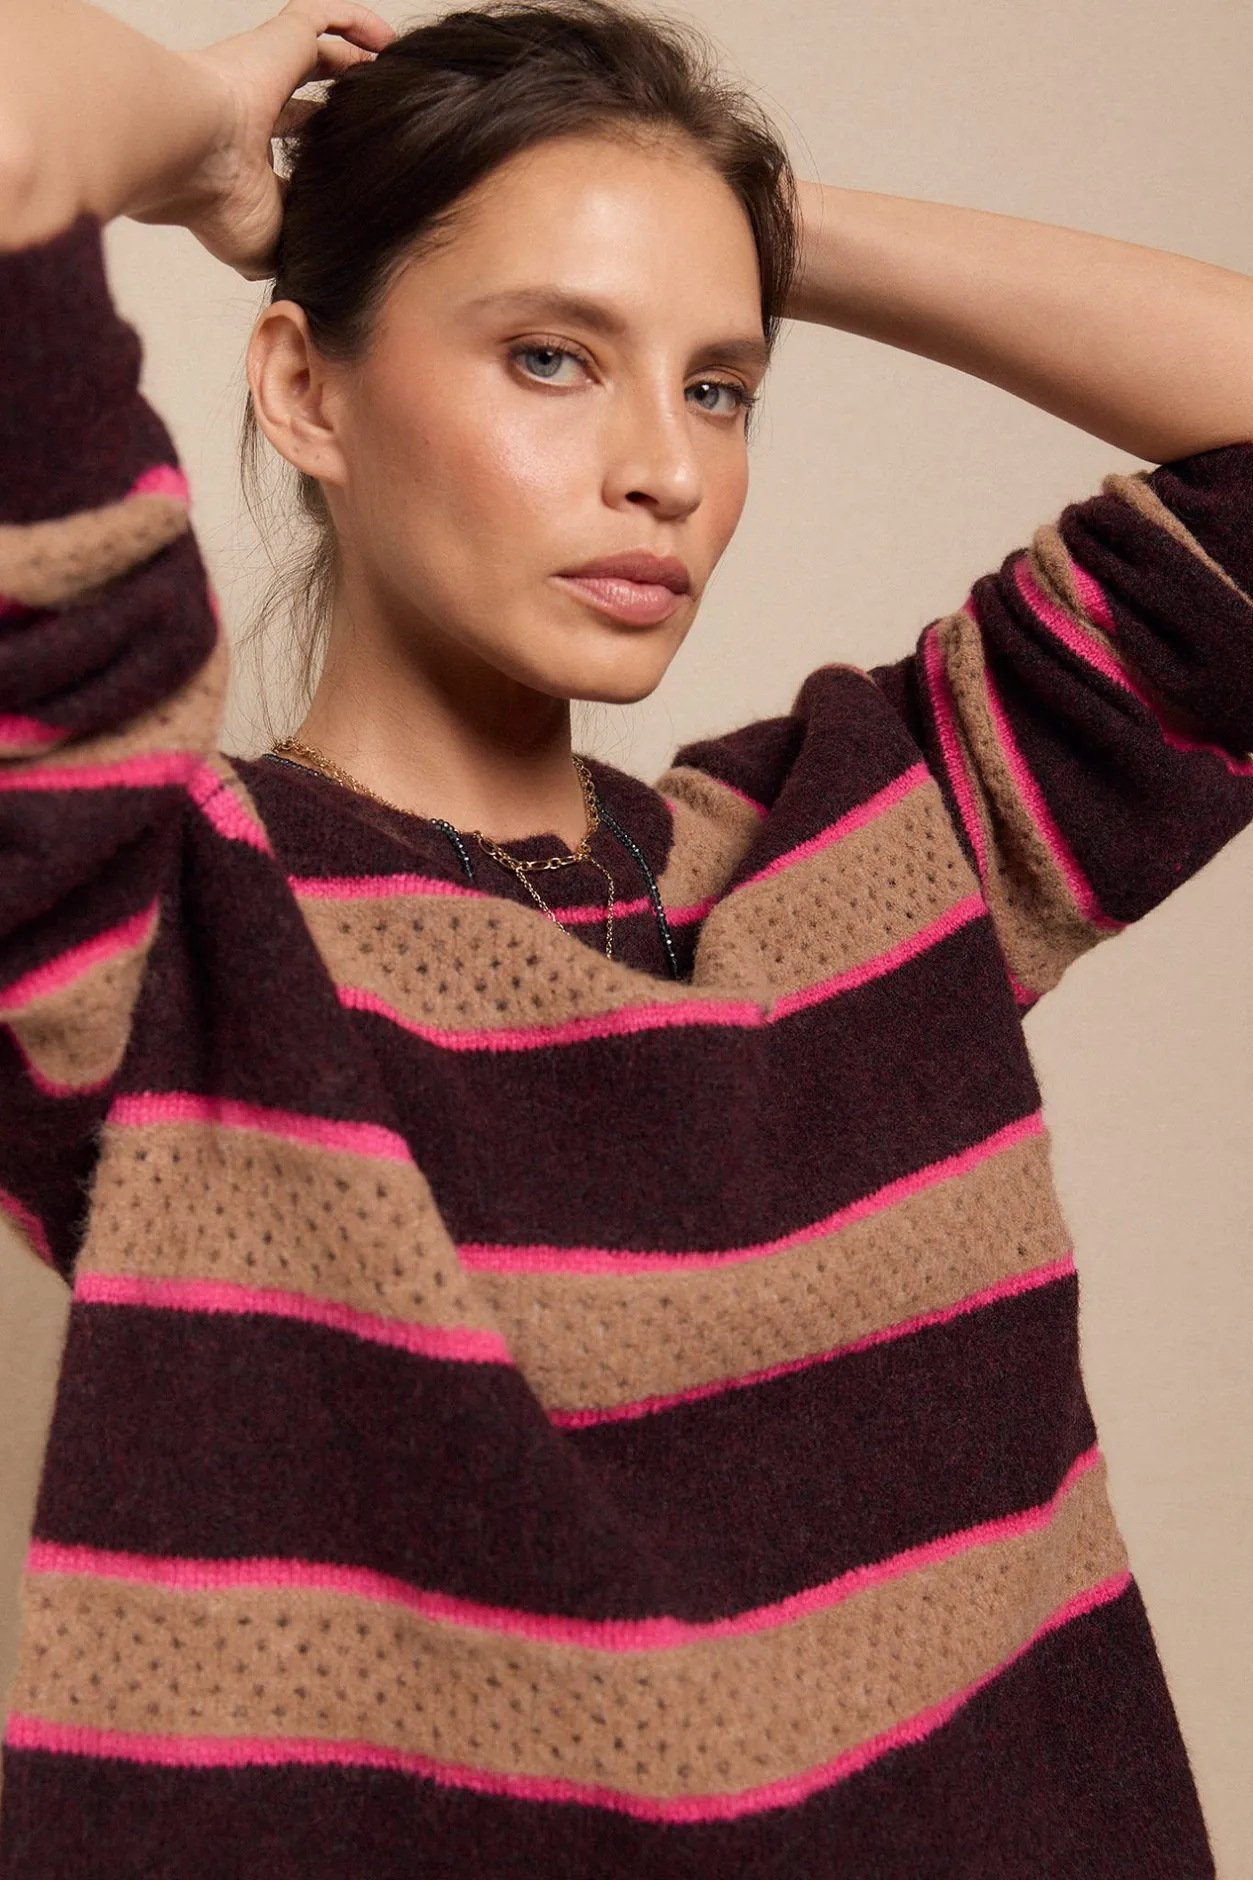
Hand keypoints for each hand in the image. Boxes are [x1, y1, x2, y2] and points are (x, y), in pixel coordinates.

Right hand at [132, 1, 394, 280]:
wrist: (190, 149)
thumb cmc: (219, 204)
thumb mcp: (267, 247)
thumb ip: (291, 248)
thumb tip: (306, 264)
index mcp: (244, 154)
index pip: (284, 147)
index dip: (315, 152)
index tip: (346, 165)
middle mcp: (252, 108)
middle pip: (303, 98)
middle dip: (336, 106)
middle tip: (376, 120)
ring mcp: (265, 70)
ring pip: (316, 53)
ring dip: (352, 63)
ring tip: (392, 79)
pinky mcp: (280, 41)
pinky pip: (322, 16)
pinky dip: (356, 22)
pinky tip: (387, 41)